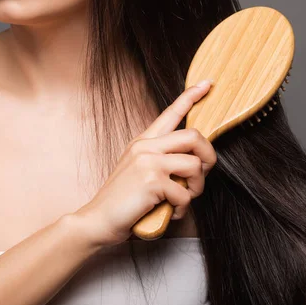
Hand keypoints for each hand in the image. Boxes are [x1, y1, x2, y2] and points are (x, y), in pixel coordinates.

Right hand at [74, 79, 216, 247]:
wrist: (97, 220)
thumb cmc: (123, 201)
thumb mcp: (140, 172)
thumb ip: (162, 161)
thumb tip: (194, 163)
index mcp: (143, 142)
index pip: (170, 113)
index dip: (191, 97)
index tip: (207, 84)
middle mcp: (146, 146)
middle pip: (194, 136)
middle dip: (208, 157)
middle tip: (203, 175)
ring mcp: (148, 162)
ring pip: (195, 165)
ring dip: (196, 188)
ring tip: (183, 200)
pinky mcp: (152, 181)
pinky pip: (185, 194)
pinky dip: (182, 208)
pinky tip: (170, 213)